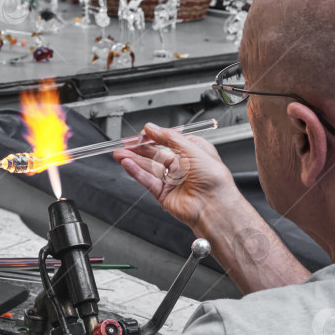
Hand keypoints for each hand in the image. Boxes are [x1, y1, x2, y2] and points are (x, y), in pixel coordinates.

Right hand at [114, 123, 241, 228]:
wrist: (214, 206)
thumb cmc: (214, 180)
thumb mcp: (193, 148)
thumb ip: (169, 137)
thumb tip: (153, 129)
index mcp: (192, 152)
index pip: (167, 140)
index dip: (153, 137)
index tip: (140, 134)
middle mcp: (182, 165)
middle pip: (154, 154)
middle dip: (137, 149)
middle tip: (124, 145)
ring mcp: (171, 180)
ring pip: (148, 167)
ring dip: (133, 160)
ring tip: (119, 154)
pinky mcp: (163, 194)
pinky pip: (147, 180)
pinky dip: (136, 172)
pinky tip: (128, 165)